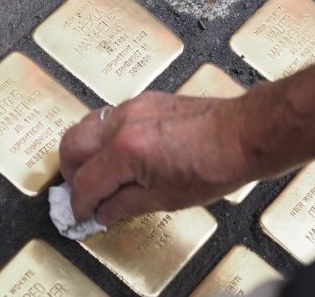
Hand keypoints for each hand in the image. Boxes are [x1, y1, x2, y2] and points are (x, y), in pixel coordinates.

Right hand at [59, 91, 255, 224]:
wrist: (244, 134)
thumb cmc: (217, 164)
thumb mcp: (166, 199)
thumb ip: (125, 205)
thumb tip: (103, 211)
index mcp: (126, 150)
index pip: (85, 182)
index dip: (78, 204)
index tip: (79, 215)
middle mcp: (124, 123)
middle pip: (71, 146)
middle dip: (70, 174)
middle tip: (80, 194)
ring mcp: (133, 107)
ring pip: (86, 127)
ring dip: (84, 153)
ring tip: (97, 176)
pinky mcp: (145, 100)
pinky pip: (109, 118)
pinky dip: (104, 138)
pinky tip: (118, 156)